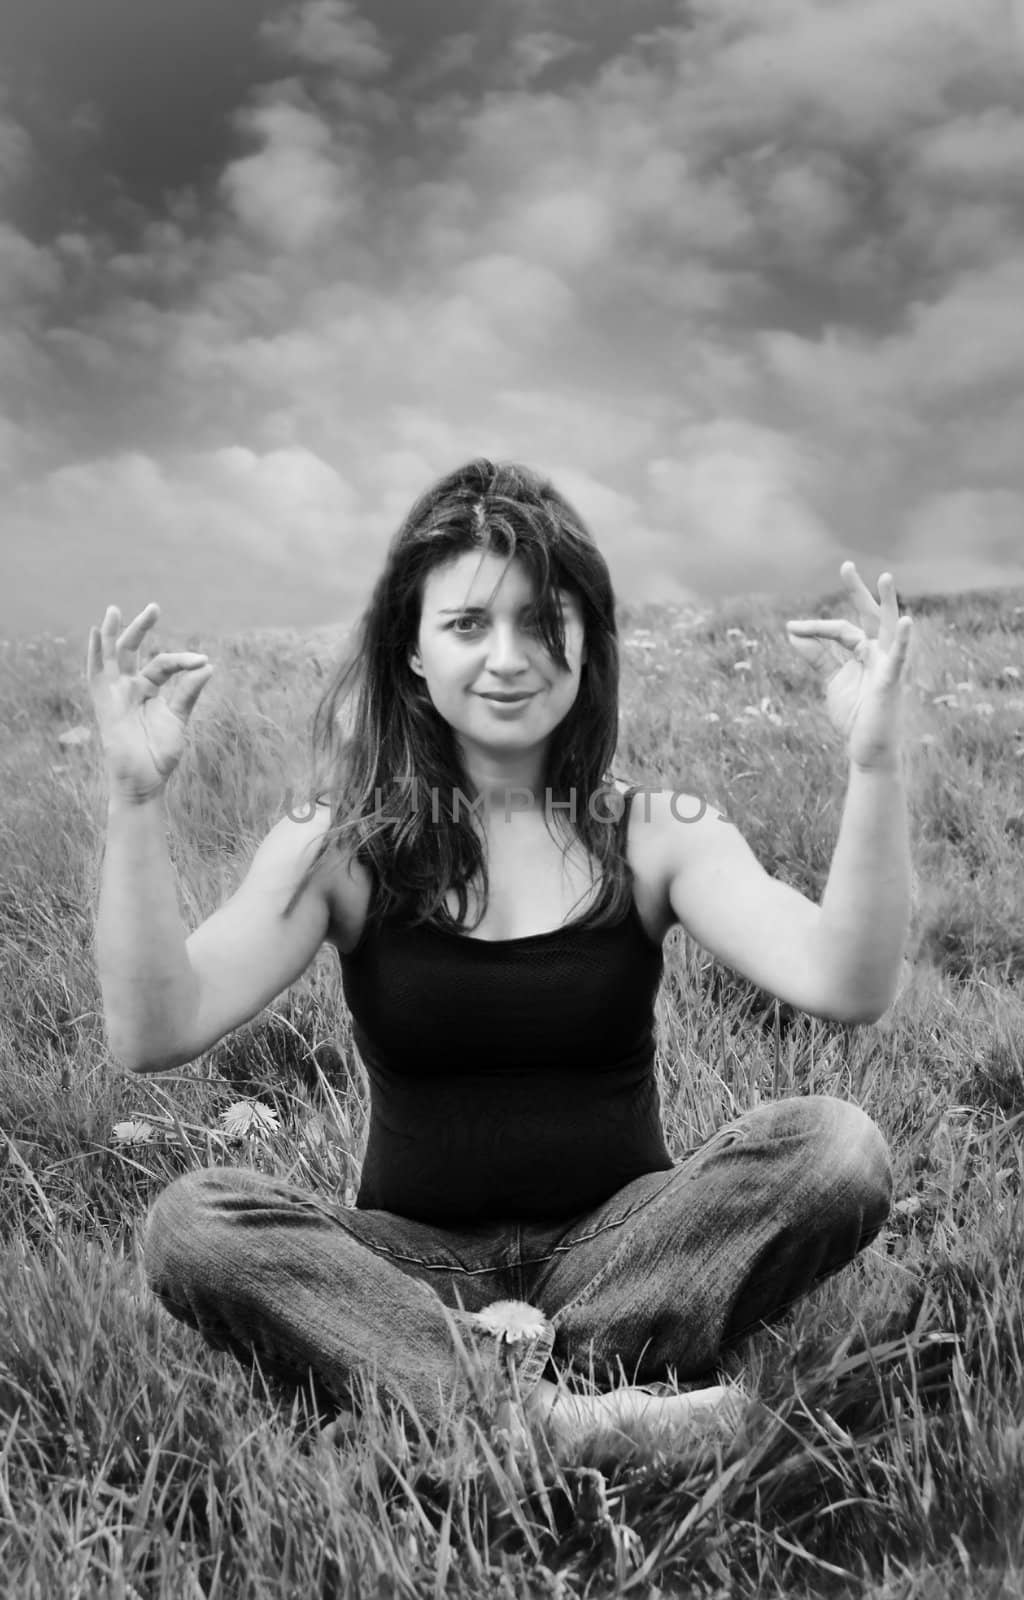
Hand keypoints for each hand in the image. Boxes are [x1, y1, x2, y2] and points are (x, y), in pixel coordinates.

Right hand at [85, 603, 214, 801]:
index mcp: (149, 690)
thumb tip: (207, 666)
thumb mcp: (178, 718)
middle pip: (131, 650)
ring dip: (112, 633)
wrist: (144, 781)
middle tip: (155, 607)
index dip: (183, 661)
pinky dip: (94, 654)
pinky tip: (95, 634)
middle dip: (141, 627)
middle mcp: (129, 687)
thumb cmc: (160, 754)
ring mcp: (115, 694)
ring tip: (114, 610)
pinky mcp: (104, 704)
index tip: (203, 662)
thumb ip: (188, 693)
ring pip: (110, 656)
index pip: (164, 664)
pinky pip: (95, 675)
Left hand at [785, 562, 912, 771]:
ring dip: (887, 603)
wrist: (866, 749)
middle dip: (858, 591)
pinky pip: (898, 658)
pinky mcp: (891, 682)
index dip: (814, 627)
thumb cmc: (855, 715)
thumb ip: (816, 656)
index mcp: (863, 652)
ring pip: (887, 629)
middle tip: (845, 565)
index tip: (790, 628)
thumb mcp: (832, 680)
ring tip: (886, 577)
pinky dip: (903, 640)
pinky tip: (907, 621)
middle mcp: (878, 653)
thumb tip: (792, 631)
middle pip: (868, 616)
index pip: (840, 629)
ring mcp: (887, 665)